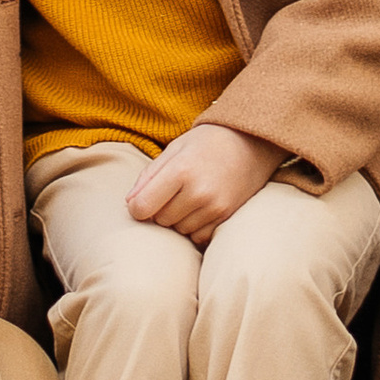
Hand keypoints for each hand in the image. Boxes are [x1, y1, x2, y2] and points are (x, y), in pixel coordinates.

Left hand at [126, 121, 281, 246]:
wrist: (250, 143)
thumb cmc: (206, 143)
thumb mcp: (174, 149)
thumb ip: (149, 176)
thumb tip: (129, 204)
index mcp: (180, 170)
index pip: (143, 207)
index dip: (136, 207)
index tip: (141, 201)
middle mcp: (198, 191)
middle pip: (160, 220)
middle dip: (160, 210)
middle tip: (172, 192)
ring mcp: (215, 206)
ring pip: (179, 230)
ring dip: (177, 219)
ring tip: (188, 197)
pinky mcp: (227, 216)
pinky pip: (198, 237)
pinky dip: (194, 227)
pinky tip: (200, 209)